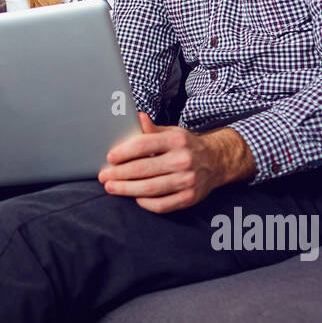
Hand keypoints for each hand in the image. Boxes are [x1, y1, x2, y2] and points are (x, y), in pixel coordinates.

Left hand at [98, 113, 234, 212]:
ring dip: (127, 190)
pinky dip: (146, 203)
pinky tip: (135, 198)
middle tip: (104, 176)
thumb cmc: (187, 146)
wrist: (217, 161)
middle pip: (143, 169)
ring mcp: (187, 181)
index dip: (123, 152)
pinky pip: (162, 205)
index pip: (143, 145)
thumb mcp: (172, 132)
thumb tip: (137, 117)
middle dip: (119, 174)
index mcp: (176, 140)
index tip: (109, 157)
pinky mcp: (190, 198)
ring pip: (150, 189)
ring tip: (112, 188)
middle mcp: (183, 160)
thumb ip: (152, 129)